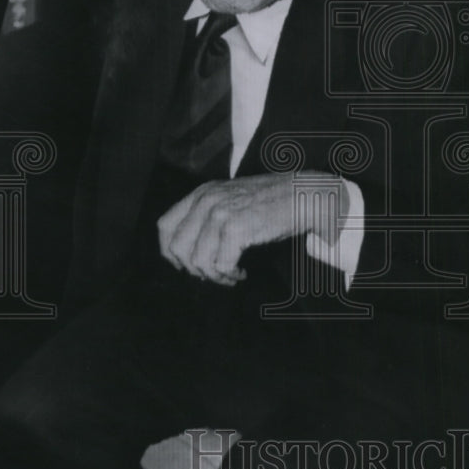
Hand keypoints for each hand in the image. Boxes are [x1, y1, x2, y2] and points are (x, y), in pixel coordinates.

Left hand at [157, 172, 347, 285]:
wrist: (304, 195)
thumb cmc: (272, 203)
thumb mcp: (232, 200)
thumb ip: (208, 216)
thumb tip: (189, 253)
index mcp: (202, 193)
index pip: (165, 226)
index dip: (171, 252)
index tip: (188, 265)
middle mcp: (207, 200)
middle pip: (177, 247)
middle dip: (194, 269)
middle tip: (215, 273)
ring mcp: (221, 212)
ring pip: (198, 261)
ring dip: (215, 276)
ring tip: (232, 274)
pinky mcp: (237, 227)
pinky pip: (220, 265)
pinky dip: (230, 275)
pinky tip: (242, 272)